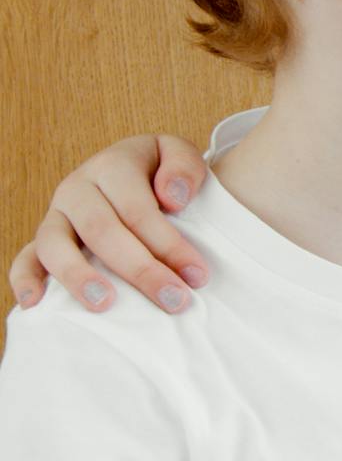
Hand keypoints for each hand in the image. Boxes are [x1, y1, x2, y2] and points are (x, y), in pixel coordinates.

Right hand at [9, 136, 209, 313]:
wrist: (135, 170)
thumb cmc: (162, 170)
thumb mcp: (179, 155)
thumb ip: (184, 167)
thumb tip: (172, 198)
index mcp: (112, 166)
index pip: (138, 209)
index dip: (168, 244)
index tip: (197, 275)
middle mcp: (77, 188)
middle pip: (102, 230)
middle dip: (140, 269)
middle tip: (173, 300)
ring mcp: (55, 215)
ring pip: (55, 245)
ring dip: (79, 277)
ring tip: (106, 305)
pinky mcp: (41, 240)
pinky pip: (25, 259)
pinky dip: (25, 280)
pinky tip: (35, 305)